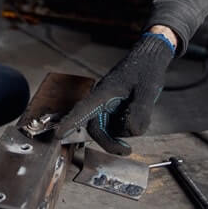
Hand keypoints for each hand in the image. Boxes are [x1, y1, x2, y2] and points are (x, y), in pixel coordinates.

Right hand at [55, 33, 173, 154]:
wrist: (150, 58)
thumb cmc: (145, 69)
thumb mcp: (147, 89)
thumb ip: (140, 111)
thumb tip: (131, 131)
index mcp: (104, 92)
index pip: (83, 110)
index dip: (70, 123)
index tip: (58, 134)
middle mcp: (102, 101)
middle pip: (96, 128)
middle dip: (110, 142)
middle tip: (127, 150)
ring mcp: (109, 106)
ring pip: (111, 129)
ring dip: (125, 130)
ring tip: (142, 111)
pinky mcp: (116, 109)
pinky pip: (120, 126)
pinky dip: (130, 126)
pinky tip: (140, 112)